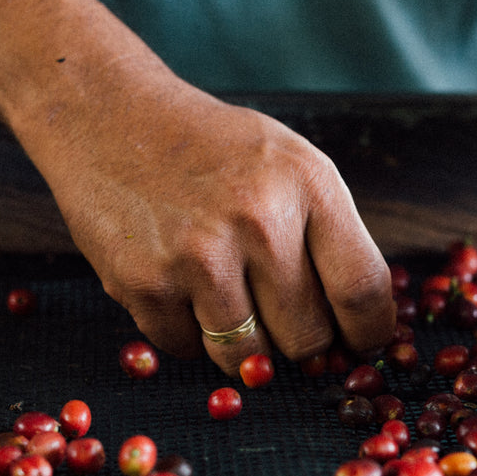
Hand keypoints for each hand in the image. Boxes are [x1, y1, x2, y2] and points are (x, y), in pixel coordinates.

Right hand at [14, 73, 395, 373]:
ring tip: (227, 300)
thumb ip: (329, 236)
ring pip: (248, 358)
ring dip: (243, 349)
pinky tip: (179, 286)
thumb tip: (359, 329)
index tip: (360, 346)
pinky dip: (186, 333)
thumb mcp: (289, 165)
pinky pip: (186, 350)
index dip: (367, 333)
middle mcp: (260, 219)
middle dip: (299, 342)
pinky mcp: (146, 283)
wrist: (109, 117)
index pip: (362, 290)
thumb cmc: (212, 149)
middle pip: (307, 337)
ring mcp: (199, 255)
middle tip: (280, 321)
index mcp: (308, 184)